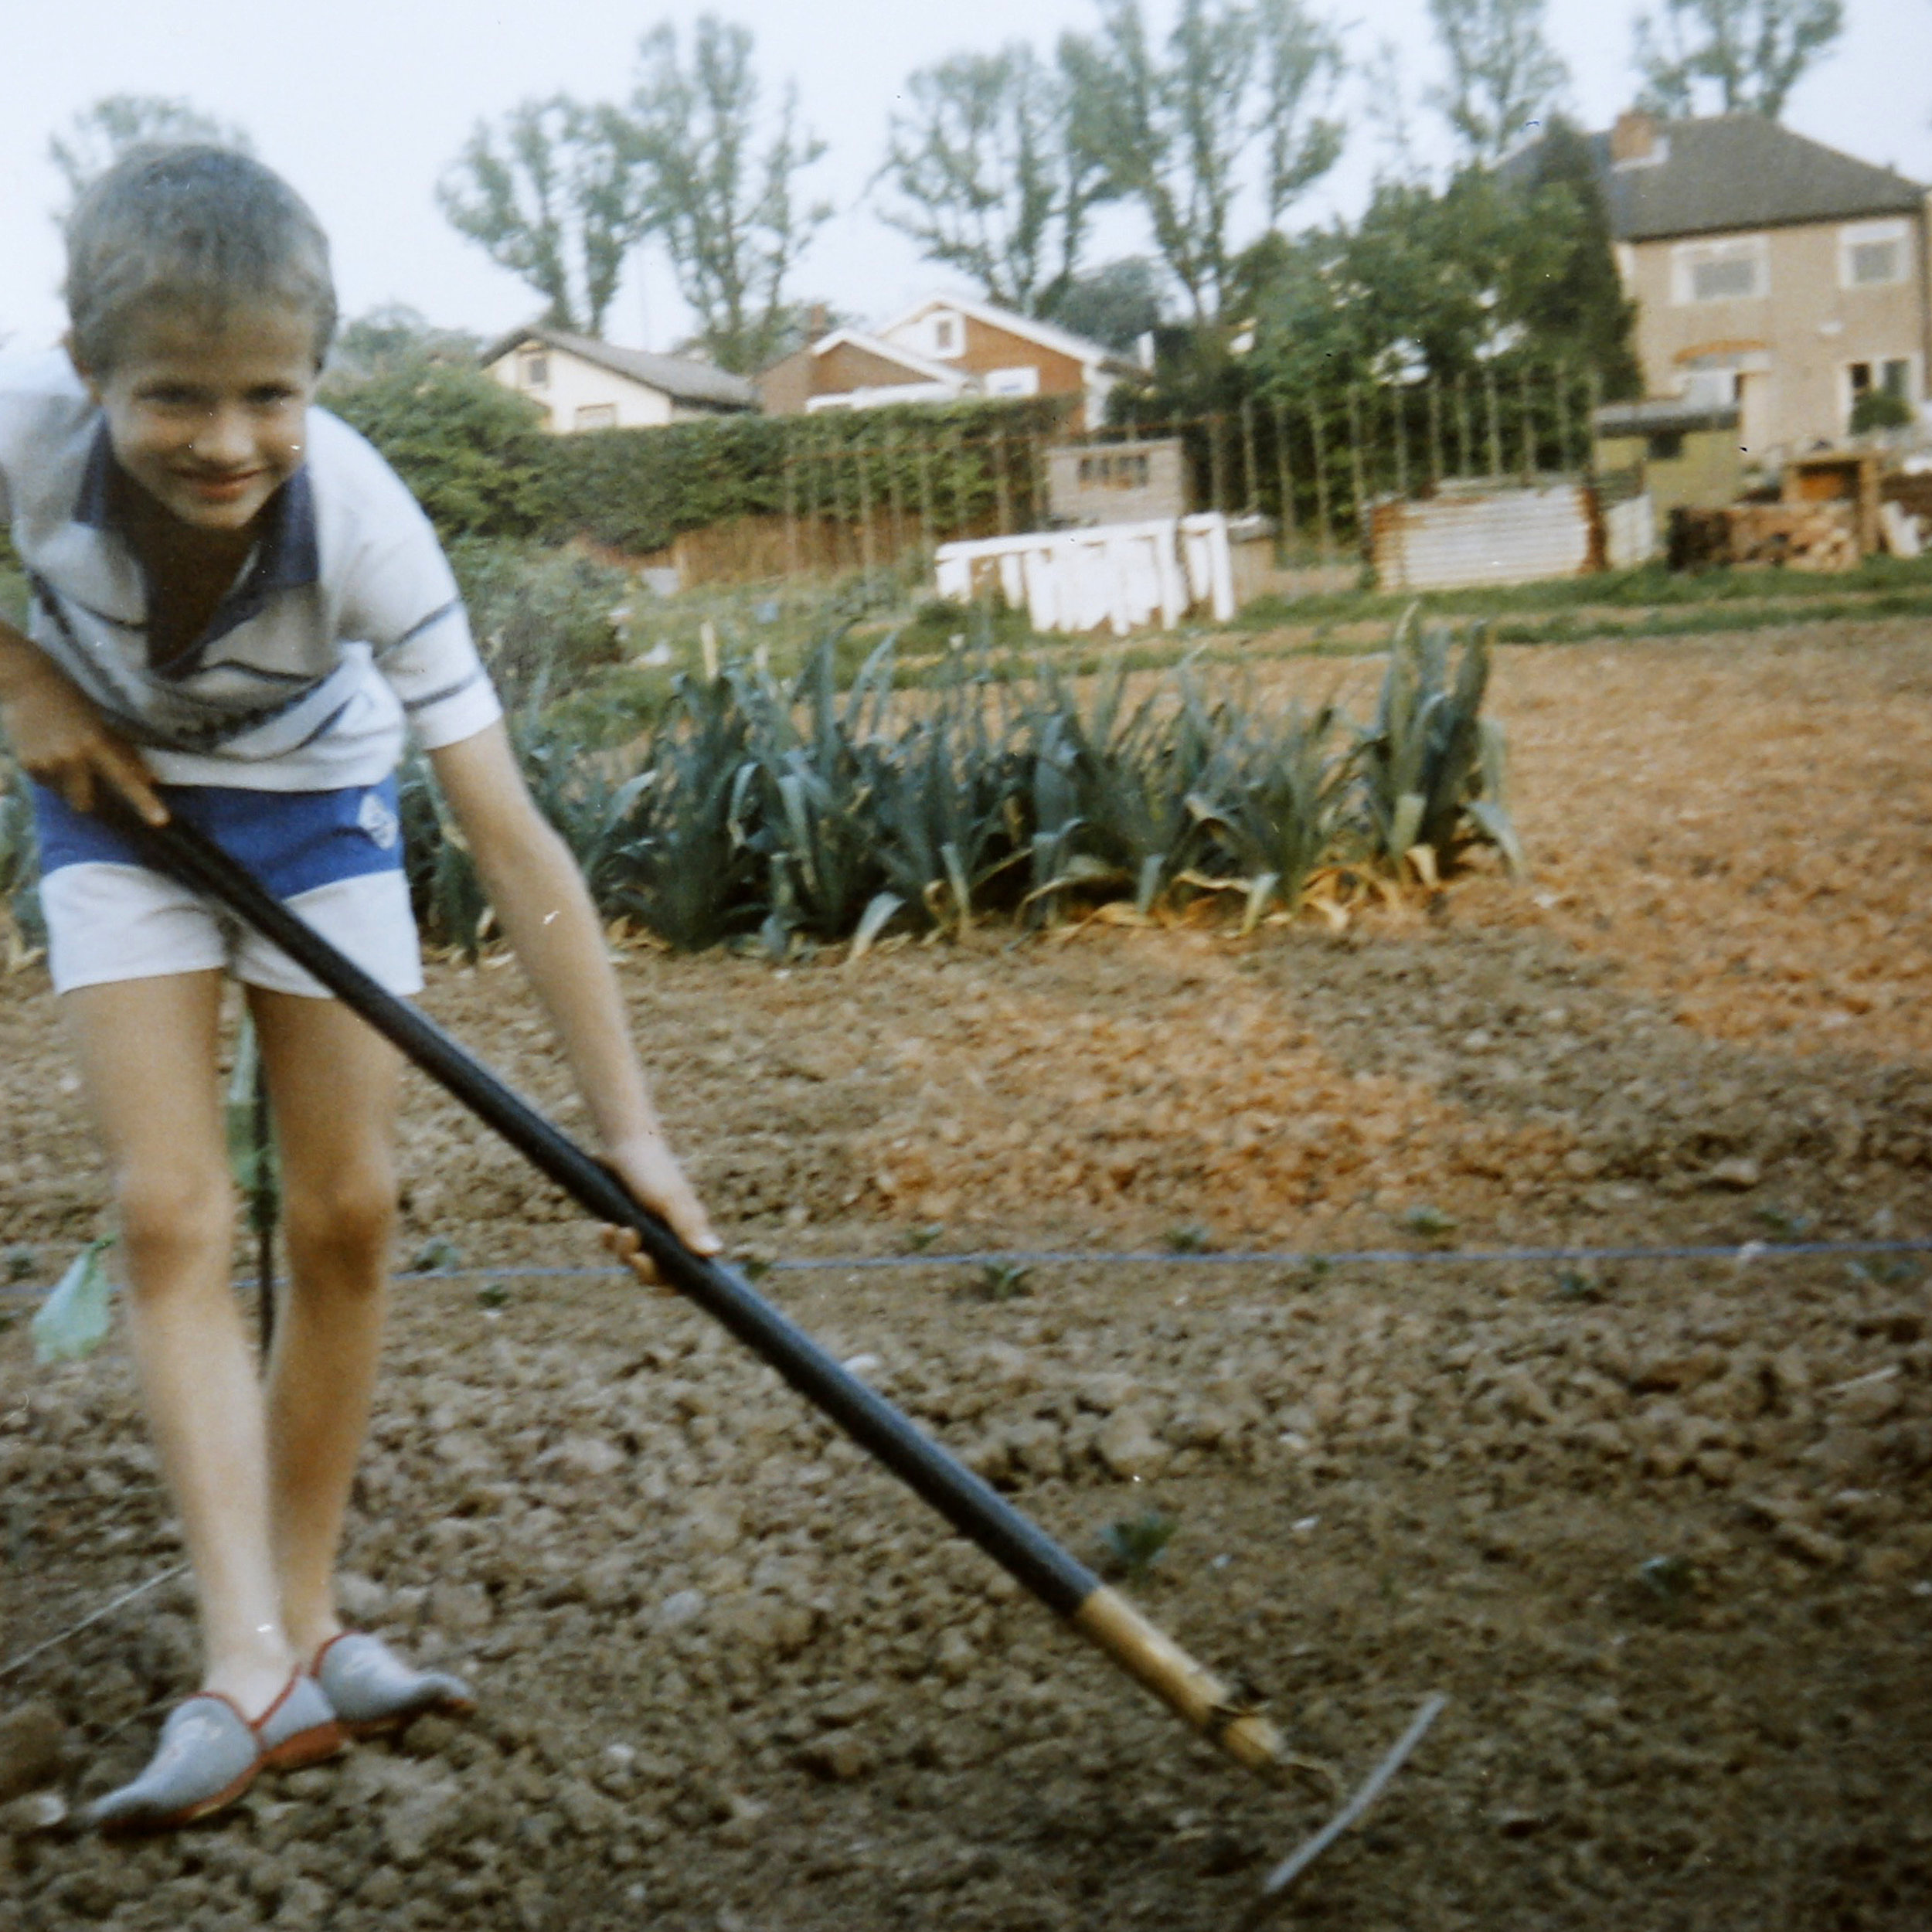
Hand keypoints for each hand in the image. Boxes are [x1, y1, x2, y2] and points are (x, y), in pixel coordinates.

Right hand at [0, 655, 164, 824]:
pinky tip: (45, 750)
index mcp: (97, 743)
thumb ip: (125, 753)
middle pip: (85, 804)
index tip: (161, 821)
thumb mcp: (102, 723)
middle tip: (83, 780)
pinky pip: (45, 784)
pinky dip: (48, 774)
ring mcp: (47, 762)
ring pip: (63, 795)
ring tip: (61, 755)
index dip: (144, 801)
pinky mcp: (27, 764)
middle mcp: (72, 756)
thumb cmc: (72, 703)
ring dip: (66, 784)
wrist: (28, 684)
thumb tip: (150, 779)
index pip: (126, 778)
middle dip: (87, 799)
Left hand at [599, 1132, 720, 1291]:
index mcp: (687, 1231)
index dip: (674, 1284)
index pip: (686, 1273)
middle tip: (635, 1254)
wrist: (625, 1143)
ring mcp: (646, 1228)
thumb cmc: (653, 1169)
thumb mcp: (670, 1199)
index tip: (659, 1283)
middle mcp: (669, 1234)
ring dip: (622, 1250)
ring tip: (618, 1228)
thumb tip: (714, 1253)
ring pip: (633, 1259)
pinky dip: (609, 1240)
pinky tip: (606, 1226)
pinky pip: (616, 1245)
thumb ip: (689, 1227)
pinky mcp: (626, 1220)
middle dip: (643, 1268)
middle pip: (657, 1273)